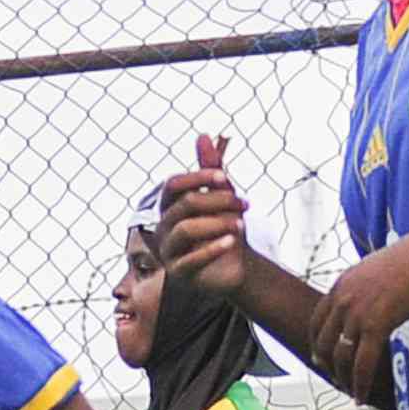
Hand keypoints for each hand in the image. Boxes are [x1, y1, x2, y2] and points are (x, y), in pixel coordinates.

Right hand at [153, 136, 248, 289]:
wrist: (232, 267)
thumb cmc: (223, 228)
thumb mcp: (221, 197)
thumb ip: (211, 170)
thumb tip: (203, 135)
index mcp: (169, 207)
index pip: (173, 185)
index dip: (197, 177)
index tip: (225, 177)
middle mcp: (163, 227)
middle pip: (185, 204)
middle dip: (218, 201)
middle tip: (245, 204)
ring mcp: (168, 251)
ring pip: (186, 229)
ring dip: (218, 223)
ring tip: (241, 224)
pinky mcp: (178, 274)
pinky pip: (191, 259)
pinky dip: (212, 248)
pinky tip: (231, 241)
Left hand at [302, 234, 408, 398]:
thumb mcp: (374, 269)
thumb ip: (362, 286)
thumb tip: (367, 296)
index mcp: (340, 285)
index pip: (317, 322)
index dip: (317, 345)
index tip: (321, 359)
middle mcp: (343, 300)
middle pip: (324, 344)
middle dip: (328, 367)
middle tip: (337, 380)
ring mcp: (357, 314)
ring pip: (341, 358)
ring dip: (344, 380)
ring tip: (351, 392)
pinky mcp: (376, 326)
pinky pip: (362, 364)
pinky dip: (360, 384)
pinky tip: (361, 397)